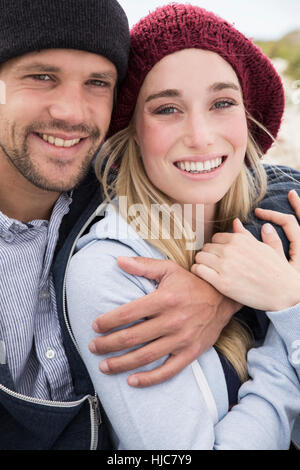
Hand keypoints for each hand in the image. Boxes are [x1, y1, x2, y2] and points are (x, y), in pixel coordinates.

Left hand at [90, 257, 240, 386]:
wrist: (223, 299)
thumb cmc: (192, 283)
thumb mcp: (169, 269)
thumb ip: (143, 266)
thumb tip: (118, 260)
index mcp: (164, 299)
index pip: (128, 314)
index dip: (108, 321)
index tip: (95, 325)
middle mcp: (172, 320)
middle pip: (132, 337)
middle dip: (107, 344)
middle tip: (93, 347)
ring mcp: (182, 339)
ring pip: (145, 356)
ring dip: (121, 363)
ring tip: (104, 366)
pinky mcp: (191, 353)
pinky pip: (168, 371)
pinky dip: (149, 378)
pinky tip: (132, 381)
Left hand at [191, 190, 299, 311]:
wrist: (283, 292)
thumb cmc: (275, 269)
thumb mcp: (262, 247)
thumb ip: (245, 234)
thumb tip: (235, 222)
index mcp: (239, 239)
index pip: (215, 238)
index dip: (217, 247)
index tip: (220, 256)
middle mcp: (230, 250)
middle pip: (206, 247)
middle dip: (208, 255)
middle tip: (215, 266)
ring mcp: (225, 266)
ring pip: (199, 257)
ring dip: (202, 263)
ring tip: (209, 271)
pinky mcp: (221, 282)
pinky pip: (198, 270)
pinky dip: (198, 272)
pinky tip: (205, 277)